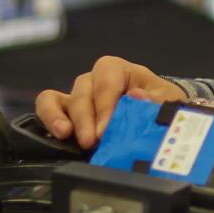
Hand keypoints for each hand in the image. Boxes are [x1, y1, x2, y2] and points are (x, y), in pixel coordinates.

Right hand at [34, 55, 187, 149]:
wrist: (157, 115)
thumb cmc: (159, 102)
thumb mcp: (165, 100)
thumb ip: (154, 100)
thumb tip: (136, 96)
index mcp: (118, 70)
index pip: (106, 79)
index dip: (104, 104)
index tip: (105, 130)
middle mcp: (93, 80)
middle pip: (82, 92)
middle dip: (85, 118)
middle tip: (91, 142)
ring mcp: (77, 96)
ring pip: (56, 97)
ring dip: (57, 116)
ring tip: (64, 134)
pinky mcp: (67, 113)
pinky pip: (48, 107)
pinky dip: (48, 119)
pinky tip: (56, 135)